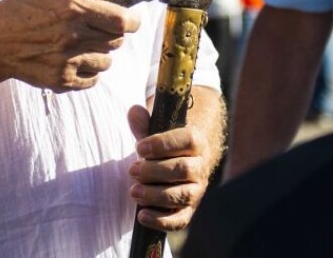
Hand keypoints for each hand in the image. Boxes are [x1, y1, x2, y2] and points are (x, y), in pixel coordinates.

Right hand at [0, 0, 139, 91]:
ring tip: (80, 41)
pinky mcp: (61, 81)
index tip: (129, 18)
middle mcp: (72, 37)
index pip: (124, 21)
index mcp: (74, 9)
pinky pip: (93, 79)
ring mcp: (67, 61)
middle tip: (96, 26)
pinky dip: (88, 70)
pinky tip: (71, 56)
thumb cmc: (26, 4)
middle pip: (118, 41)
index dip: (132, 20)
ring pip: (107, 61)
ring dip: (100, 51)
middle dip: (112, 33)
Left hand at [126, 104, 213, 231]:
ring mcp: (197, 190)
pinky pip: (180, 220)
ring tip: (134, 192)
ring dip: (155, 195)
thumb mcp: (155, 130)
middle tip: (132, 170)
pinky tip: (142, 215)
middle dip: (154, 171)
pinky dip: (161, 221)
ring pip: (182, 195)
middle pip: (183, 170)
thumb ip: (144, 122)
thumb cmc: (163, 146)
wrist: (179, 163)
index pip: (187, 140)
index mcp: (196, 141)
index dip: (162, 144)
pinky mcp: (189, 210)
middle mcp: (200, 166)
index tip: (139, 148)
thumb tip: (134, 112)